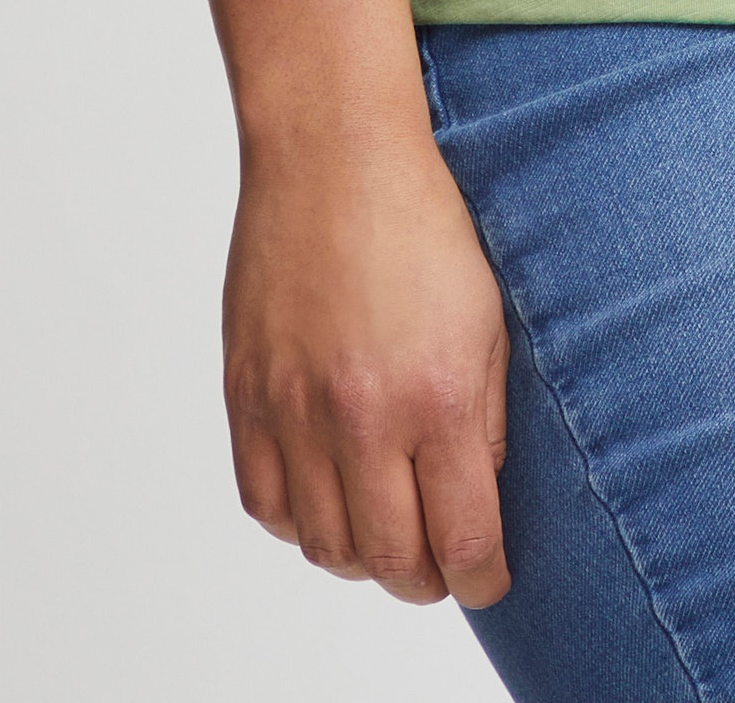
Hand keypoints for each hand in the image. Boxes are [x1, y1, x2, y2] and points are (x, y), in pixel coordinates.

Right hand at [223, 124, 511, 608]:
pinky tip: (328, 497)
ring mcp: (294, 410)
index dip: (481, 579)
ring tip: (387, 530)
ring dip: (361, 556)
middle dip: (424, 580)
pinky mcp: (246, 396)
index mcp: (436, 396)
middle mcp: (361, 416)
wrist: (333, 153)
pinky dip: (300, 521)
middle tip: (440, 565)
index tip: (489, 580)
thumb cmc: (423, 222)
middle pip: (390, 562)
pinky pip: (266, 504)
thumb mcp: (488, 319)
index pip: (462, 541)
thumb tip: (477, 498)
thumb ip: (486, 419)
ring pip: (324, 546)